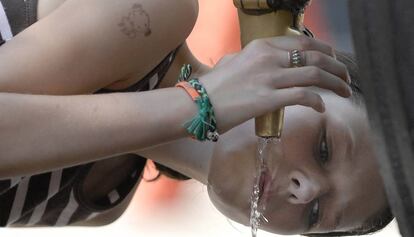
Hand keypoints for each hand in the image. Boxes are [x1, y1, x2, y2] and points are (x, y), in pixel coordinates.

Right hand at [199, 35, 350, 132]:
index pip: (302, 42)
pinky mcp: (268, 99)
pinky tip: (321, 106)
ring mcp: (269, 78)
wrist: (194, 105)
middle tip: (346, 77)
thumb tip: (260, 63)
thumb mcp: (231, 63)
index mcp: (260, 46)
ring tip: (344, 91)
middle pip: (315, 56)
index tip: (333, 59)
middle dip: (337, 66)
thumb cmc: (211, 88)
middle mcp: (268, 57)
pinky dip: (317, 101)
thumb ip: (249, 60)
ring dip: (335, 83)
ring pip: (314, 75)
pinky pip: (303, 96)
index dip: (325, 50)